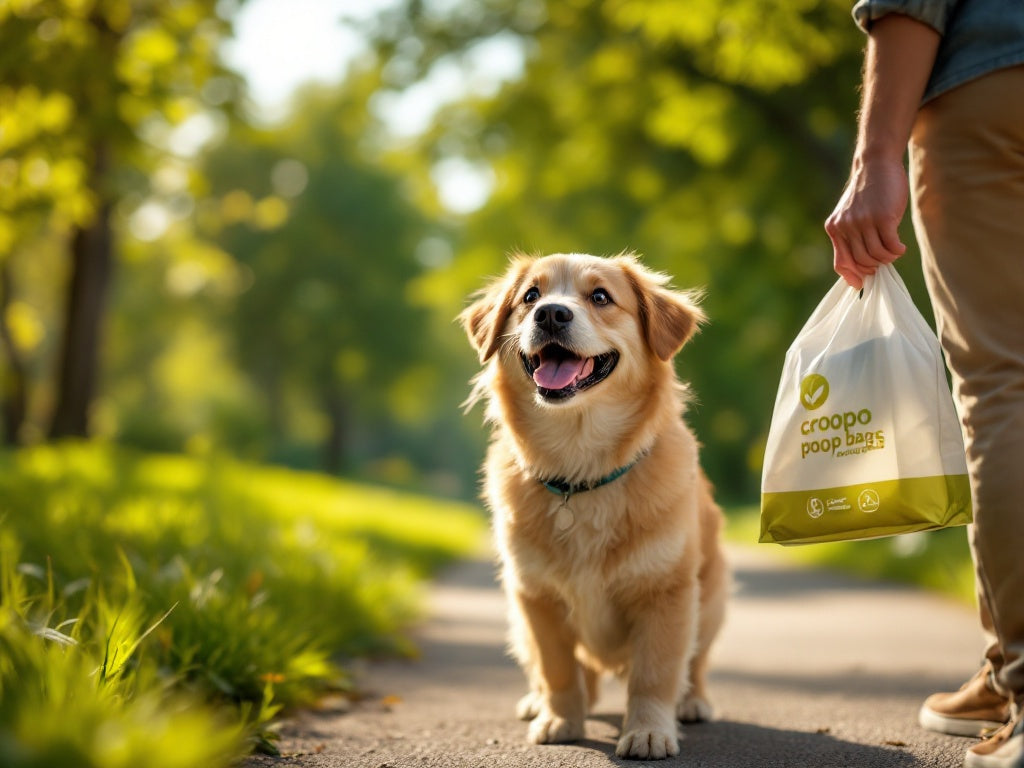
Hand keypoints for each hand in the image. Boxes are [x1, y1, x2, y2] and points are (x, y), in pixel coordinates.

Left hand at [825, 154, 908, 288]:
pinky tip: (901, 247)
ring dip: (888, 258)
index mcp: (834, 229)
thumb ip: (850, 237)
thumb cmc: (867, 193)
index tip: (862, 284)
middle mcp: (845, 227)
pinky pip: (890, 246)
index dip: (852, 276)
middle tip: (884, 258)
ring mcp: (863, 223)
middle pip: (862, 262)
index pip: (840, 263)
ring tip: (893, 250)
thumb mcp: (850, 215)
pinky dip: (897, 251)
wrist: (875, 164)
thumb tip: (860, 268)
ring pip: (877, 256)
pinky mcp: (882, 218)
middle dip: (875, 266)